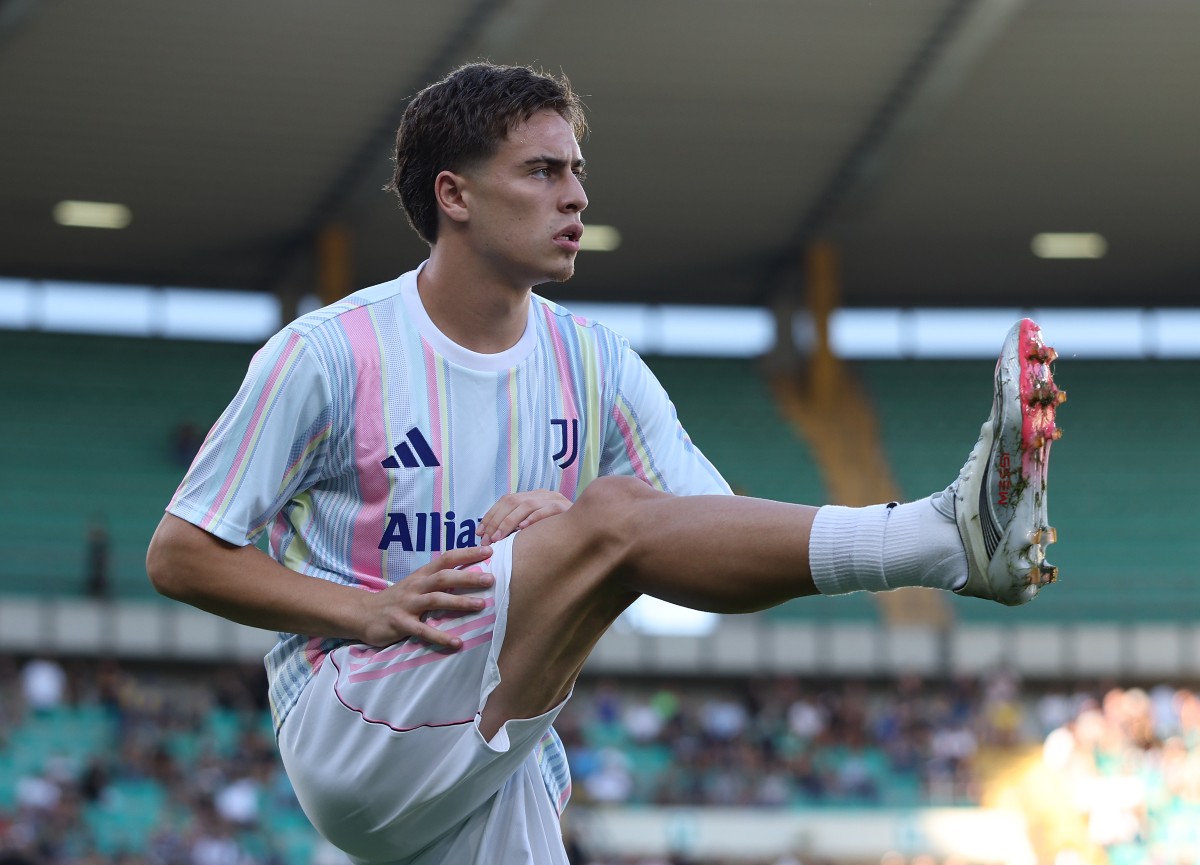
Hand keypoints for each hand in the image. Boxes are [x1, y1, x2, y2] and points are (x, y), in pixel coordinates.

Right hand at [359, 545, 494, 648]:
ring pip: (435, 600)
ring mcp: (407, 604)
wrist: (363, 613)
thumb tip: (468, 576)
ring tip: (481, 605)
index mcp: (421, 575)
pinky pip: (423, 631)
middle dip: (467, 577)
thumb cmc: (397, 599)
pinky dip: (440, 637)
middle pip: (444, 577)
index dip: (467, 553)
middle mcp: (416, 586)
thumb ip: (437, 580)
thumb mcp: (416, 585)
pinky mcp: (400, 624)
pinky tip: (457, 643)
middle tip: (490, 579)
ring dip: (459, 602)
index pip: (446, 559)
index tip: (489, 551)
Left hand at [477, 489, 570, 543]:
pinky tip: (522, 529)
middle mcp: (542, 494)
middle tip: (487, 540)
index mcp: (533, 495)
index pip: (506, 500)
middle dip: (496, 521)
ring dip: (509, 522)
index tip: (479, 533)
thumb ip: (518, 525)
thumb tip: (492, 537)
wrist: (587, 526)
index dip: (490, 516)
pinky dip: (533, 519)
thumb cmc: (557, 530)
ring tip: (499, 538)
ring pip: (526, 505)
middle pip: (512, 501)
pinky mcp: (564, 507)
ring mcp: (554, 499)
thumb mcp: (535, 524)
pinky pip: (546, 510)